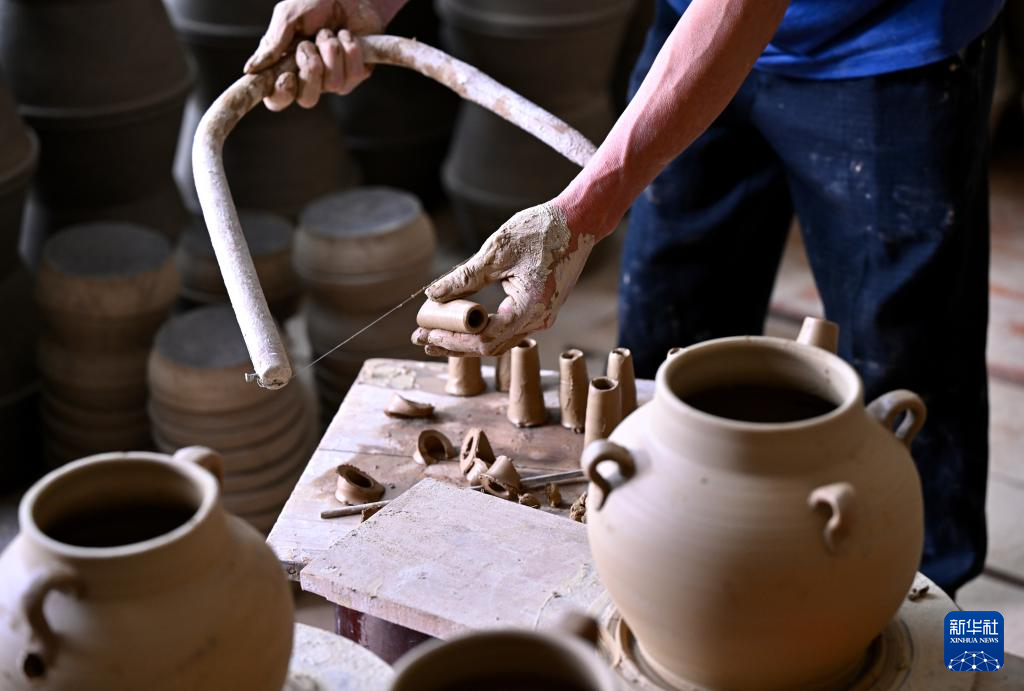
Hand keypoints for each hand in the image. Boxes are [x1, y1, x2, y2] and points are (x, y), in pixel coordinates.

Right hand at [244, 0, 383, 110]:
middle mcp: (309, 79)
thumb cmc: (317, 3)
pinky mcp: (356, 75)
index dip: (280, 95)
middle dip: (310, 70)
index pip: (277, 99)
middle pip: (307, 100)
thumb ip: (272, 43)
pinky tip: (347, 36)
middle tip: (308, 45)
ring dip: (330, 51)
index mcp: (285, 67)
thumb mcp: (289, 16)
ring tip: (328, 33)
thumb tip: (251, 69)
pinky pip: (353, 75)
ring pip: (333, 84)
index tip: (286, 77)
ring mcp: (334, 80)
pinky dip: (349, 48)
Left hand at [412, 203, 596, 356]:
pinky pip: (507, 328)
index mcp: (530, 308)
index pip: (484, 338)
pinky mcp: (539, 310)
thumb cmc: (541, 231)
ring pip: (498, 340)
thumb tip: (433, 294)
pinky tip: (460, 324)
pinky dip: (482, 330)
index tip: (426, 333)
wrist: (578, 222)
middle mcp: (539, 320)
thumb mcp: (497, 251)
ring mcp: (541, 317)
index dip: (452, 340)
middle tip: (420, 339)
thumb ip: (465, 277)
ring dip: (466, 340)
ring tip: (434, 335)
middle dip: (453, 344)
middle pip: (490, 346)